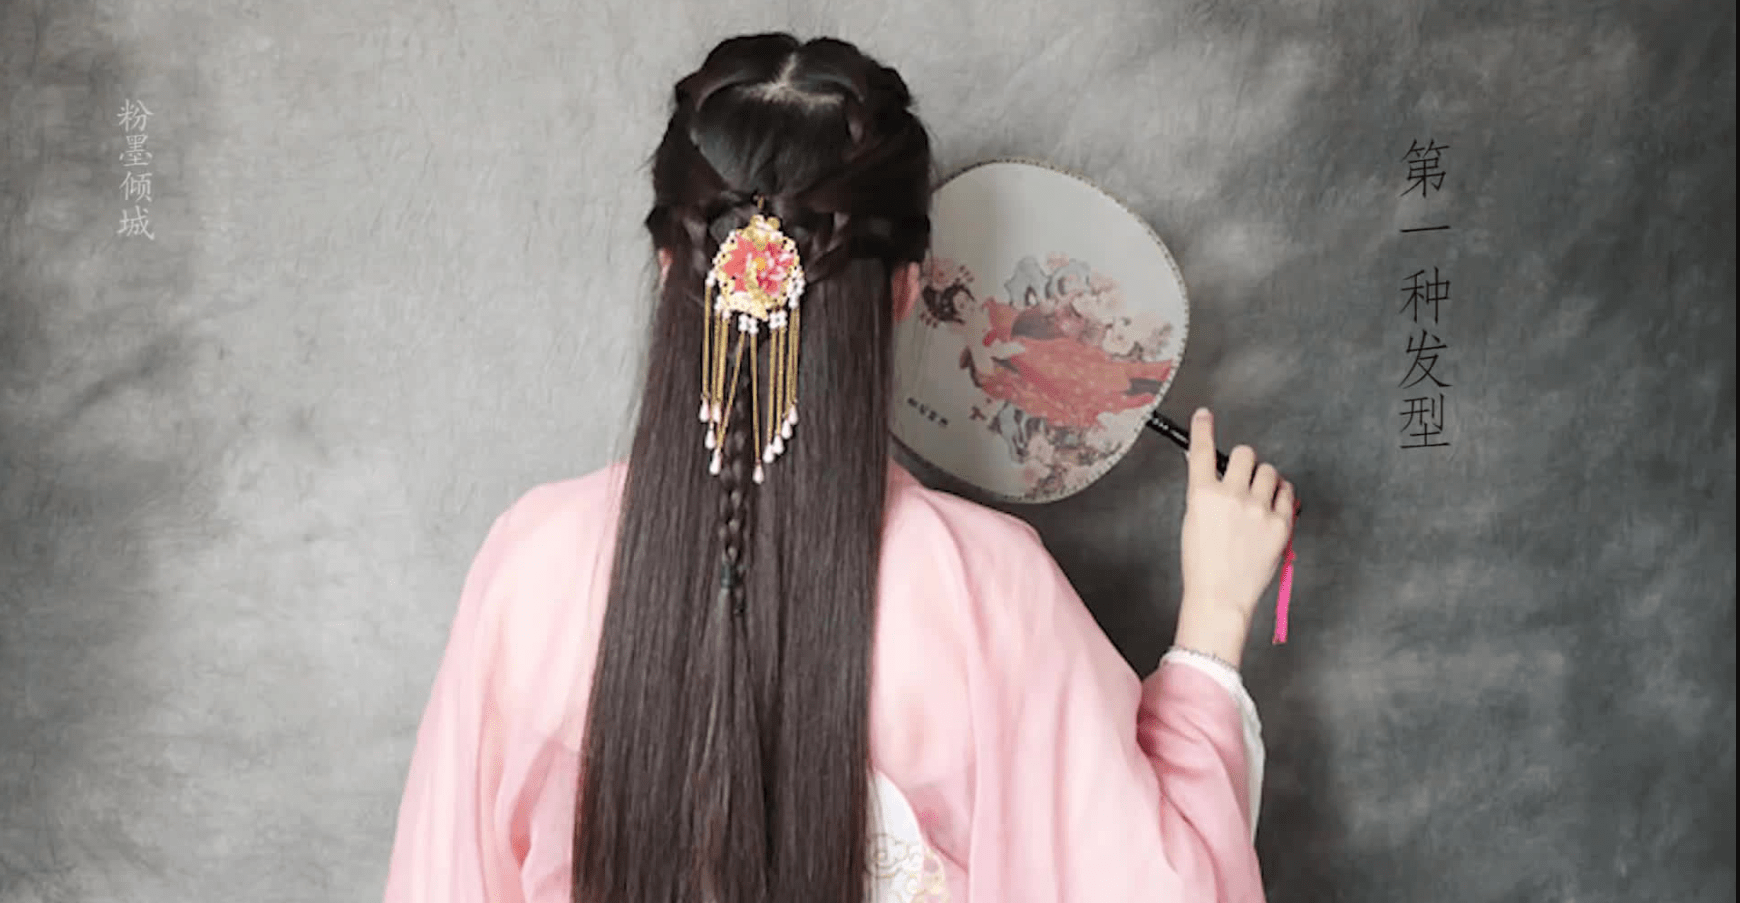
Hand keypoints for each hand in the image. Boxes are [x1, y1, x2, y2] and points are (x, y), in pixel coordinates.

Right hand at [1174, 407, 1296, 667]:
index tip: (1204, 415)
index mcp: (1201, 495)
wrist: (1221, 596)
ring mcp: (1258, 509)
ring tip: (1258, 497)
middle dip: (1243, 462)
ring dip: (1263, 478)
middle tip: (1241, 476)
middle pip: (1244, 454)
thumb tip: (1214, 471)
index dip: (1202, 428)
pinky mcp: (1280, 523)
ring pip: (1269, 471)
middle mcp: (1230, 496)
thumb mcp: (1193, 522)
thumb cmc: (1203, 564)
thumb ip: (1205, 493)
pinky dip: (1282, 494)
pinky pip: (1287, 492)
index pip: (1200, 451)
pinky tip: (1274, 504)